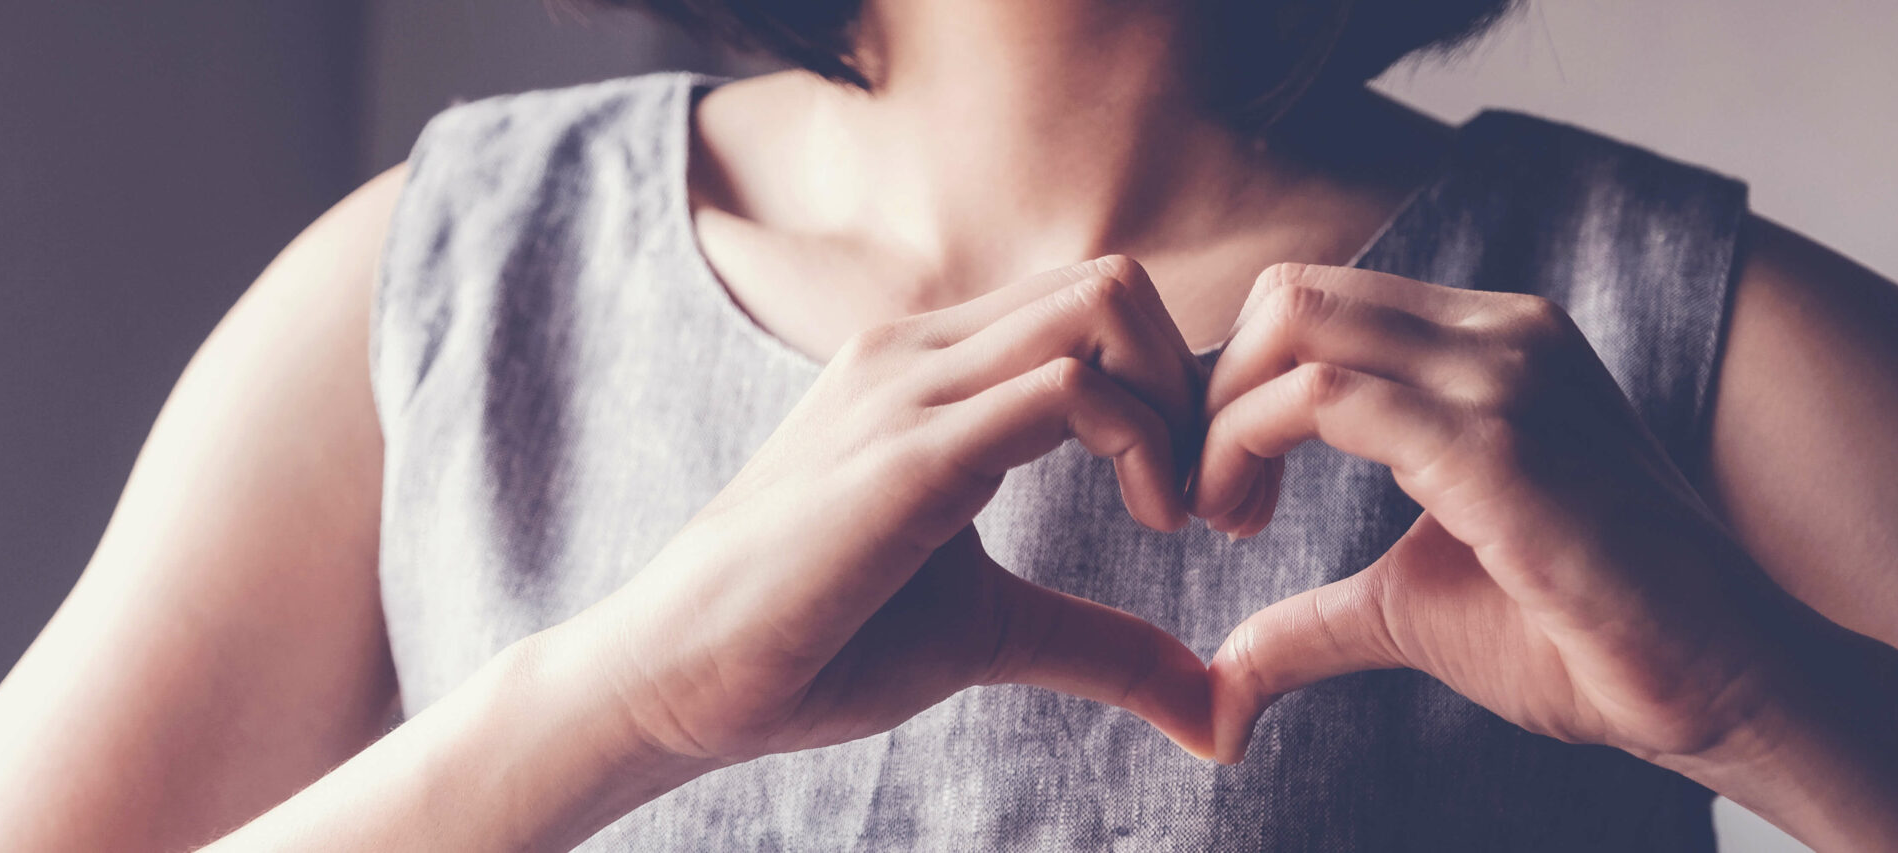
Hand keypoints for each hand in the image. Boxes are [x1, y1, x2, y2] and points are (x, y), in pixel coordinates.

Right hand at [549, 256, 1219, 769]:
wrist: (679, 675)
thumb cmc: (817, 642)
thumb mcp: (992, 632)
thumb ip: (1102, 644)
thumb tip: (1218, 710)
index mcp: (930, 369)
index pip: (1092, 307)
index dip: (1176, 392)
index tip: (1200, 504)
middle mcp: (919, 350)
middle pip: (1114, 282)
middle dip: (1198, 387)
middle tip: (1213, 505)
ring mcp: (910, 387)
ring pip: (1103, 306)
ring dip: (1182, 408)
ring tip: (1183, 516)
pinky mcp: (909, 451)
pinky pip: (1068, 388)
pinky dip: (1144, 444)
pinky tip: (1151, 523)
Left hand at [1194, 263, 1805, 764]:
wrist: (1722, 682)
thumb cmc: (1585, 640)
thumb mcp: (1413, 607)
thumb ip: (1315, 618)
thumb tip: (1223, 679)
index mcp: (1492, 345)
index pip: (1318, 304)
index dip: (1240, 387)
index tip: (1225, 493)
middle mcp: (1501, 333)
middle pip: (1291, 293)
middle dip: (1214, 391)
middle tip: (1210, 503)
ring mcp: (1507, 375)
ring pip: (1297, 324)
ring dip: (1222, 421)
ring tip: (1227, 519)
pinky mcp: (1499, 442)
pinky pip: (1327, 398)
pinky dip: (1248, 446)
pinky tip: (1249, 526)